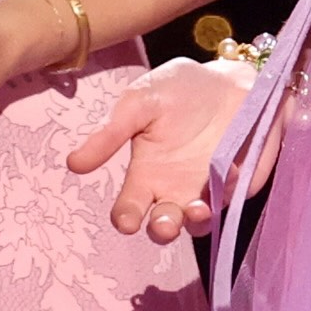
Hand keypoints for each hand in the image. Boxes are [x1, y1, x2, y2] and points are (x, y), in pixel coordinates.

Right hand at [65, 69, 246, 245]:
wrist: (232, 81)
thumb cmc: (181, 91)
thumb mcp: (141, 102)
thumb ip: (110, 132)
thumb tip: (73, 164)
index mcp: (145, 174)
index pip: (128, 208)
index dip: (126, 218)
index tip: (127, 221)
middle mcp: (172, 190)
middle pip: (162, 226)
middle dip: (162, 229)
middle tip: (164, 223)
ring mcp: (205, 192)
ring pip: (195, 225)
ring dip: (195, 223)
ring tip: (196, 208)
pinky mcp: (237, 186)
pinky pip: (231, 199)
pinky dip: (230, 189)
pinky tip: (234, 170)